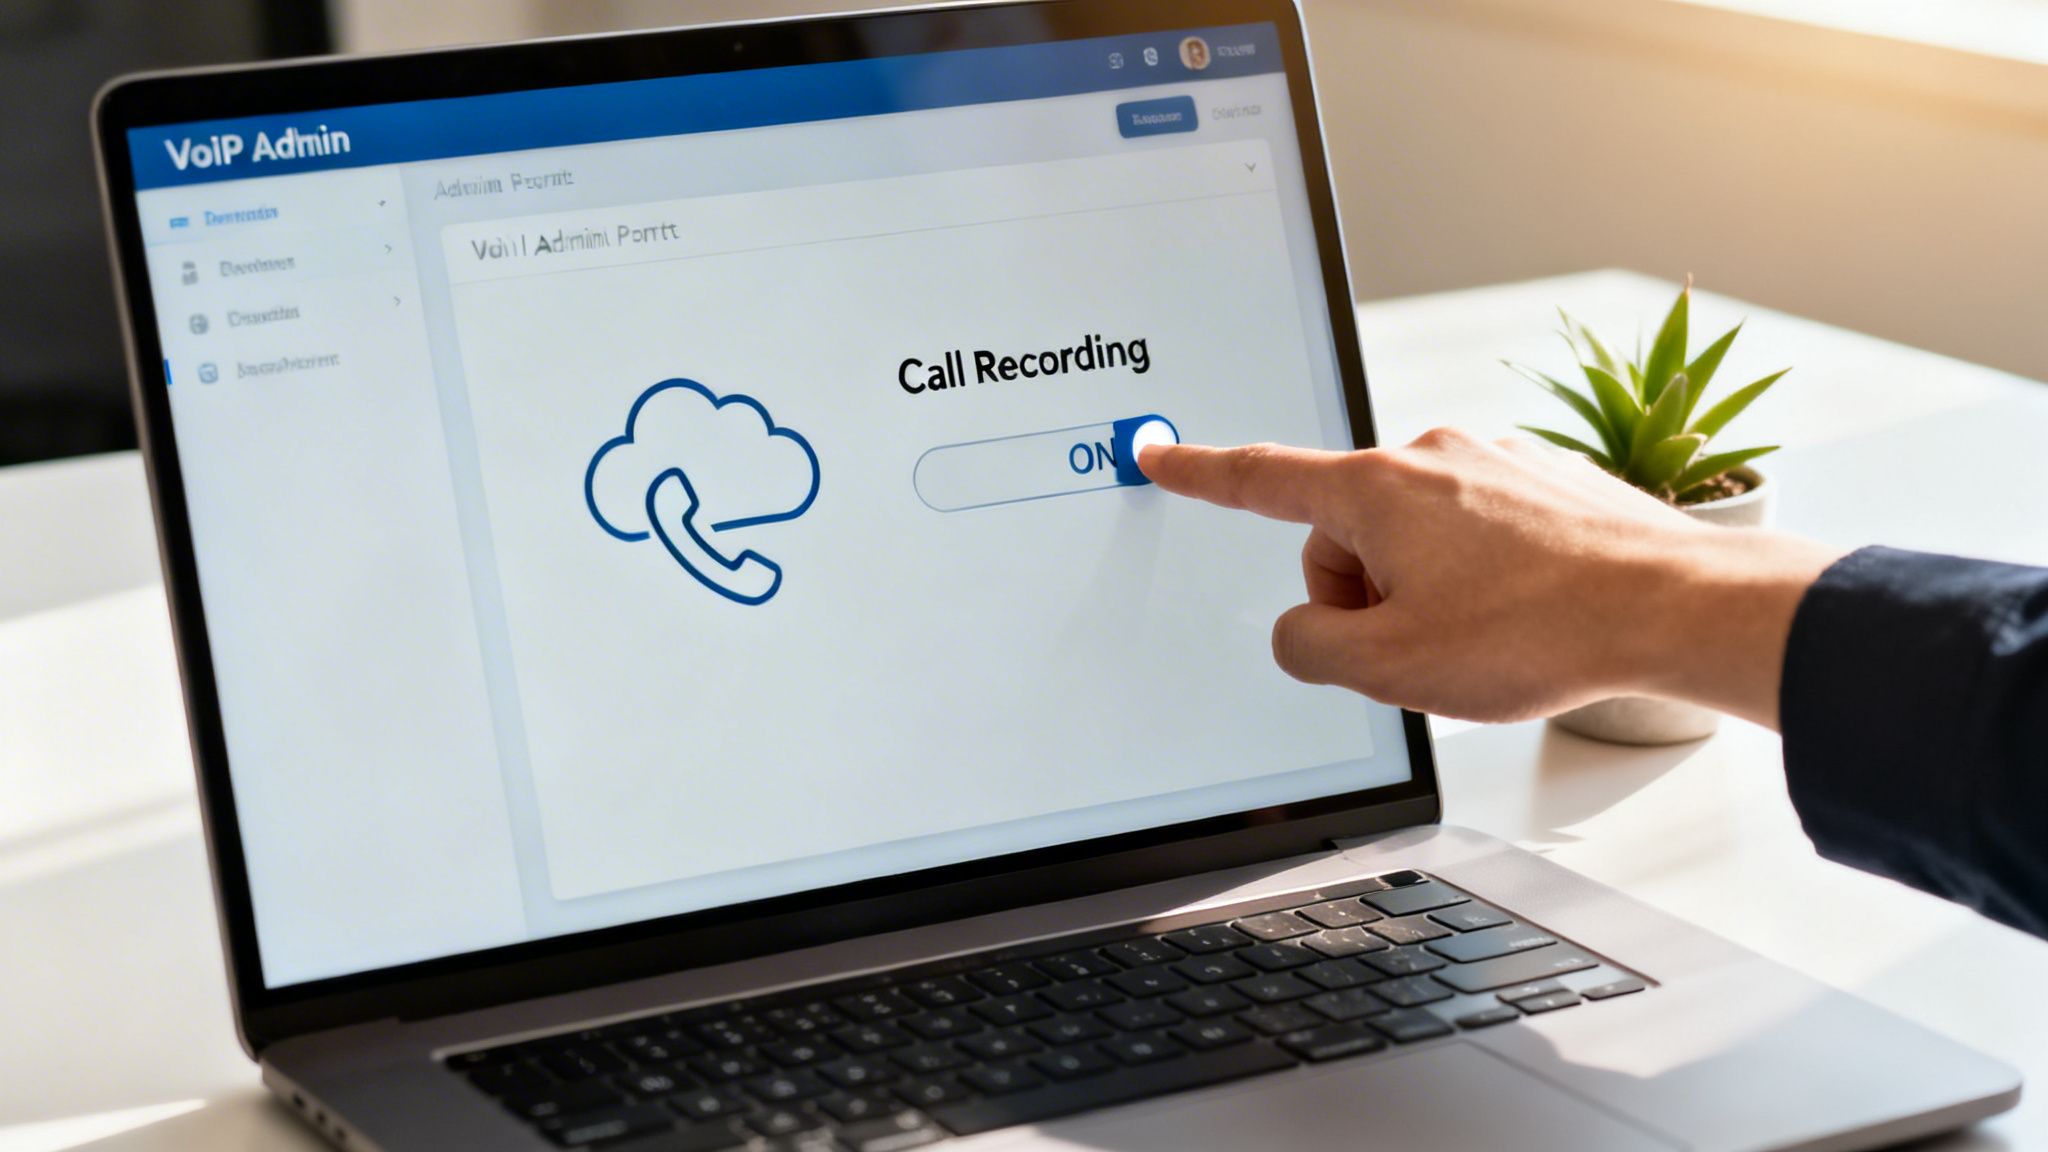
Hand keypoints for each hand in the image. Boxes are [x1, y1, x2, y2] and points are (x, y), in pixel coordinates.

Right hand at [1138, 428, 1843, 726]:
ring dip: (1425, 593)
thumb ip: (1310, 650)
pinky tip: (1524, 617)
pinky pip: (1476, 534)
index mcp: (1378, 490)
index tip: (1162, 454)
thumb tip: (1304, 634)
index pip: (1261, 479)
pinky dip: (1482, 579)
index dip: (1201, 474)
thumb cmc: (1542, 631)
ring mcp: (1493, 463)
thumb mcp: (1391, 669)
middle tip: (1417, 649)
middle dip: (1363, 596)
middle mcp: (1432, 456)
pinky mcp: (1544, 481)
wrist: (1677, 606)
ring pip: (1415, 539)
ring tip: (1486, 637)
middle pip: (1346, 533)